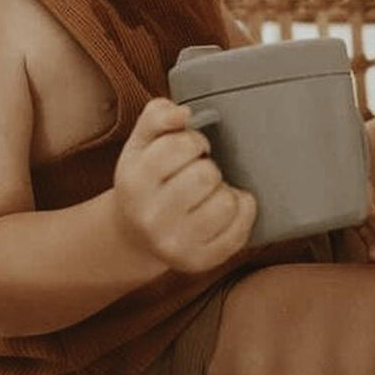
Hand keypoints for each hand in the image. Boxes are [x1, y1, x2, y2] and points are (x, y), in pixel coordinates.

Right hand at [113, 97, 256, 273]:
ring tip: (206, 194)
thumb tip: (183, 113)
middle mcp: (151, 217)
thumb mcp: (142, 142)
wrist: (135, 233)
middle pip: (207, 175)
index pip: (182, 145)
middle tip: (195, 175)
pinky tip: (222, 209)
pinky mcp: (199, 261)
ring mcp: (175, 244)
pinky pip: (240, 228)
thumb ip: (158, 115)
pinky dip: (239, 211)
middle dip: (207, 167)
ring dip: (223, 191)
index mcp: (134, 181)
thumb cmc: (146, 178)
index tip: (189, 150)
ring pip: (226, 202)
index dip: (194, 141)